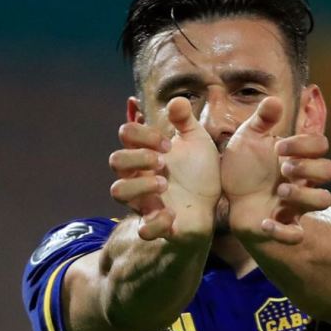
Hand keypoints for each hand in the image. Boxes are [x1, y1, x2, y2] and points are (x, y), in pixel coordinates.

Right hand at [109, 97, 220, 241]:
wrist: (216, 205)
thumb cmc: (199, 171)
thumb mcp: (197, 141)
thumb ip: (185, 120)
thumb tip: (176, 100)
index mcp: (146, 152)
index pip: (126, 134)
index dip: (144, 134)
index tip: (168, 143)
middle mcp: (139, 175)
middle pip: (115, 161)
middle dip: (138, 157)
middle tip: (164, 162)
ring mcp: (144, 200)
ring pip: (117, 191)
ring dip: (140, 185)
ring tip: (164, 183)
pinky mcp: (157, 225)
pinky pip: (143, 230)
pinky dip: (156, 222)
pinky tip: (173, 213)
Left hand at [221, 97, 330, 244]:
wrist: (228, 198)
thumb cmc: (243, 167)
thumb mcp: (247, 138)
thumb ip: (261, 120)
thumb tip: (274, 100)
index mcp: (297, 156)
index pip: (320, 145)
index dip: (305, 144)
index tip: (278, 148)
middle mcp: (303, 179)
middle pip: (330, 170)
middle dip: (309, 167)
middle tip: (283, 169)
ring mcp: (296, 203)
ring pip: (323, 201)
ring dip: (303, 195)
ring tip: (278, 192)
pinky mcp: (283, 225)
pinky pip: (296, 234)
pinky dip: (282, 230)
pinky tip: (264, 221)